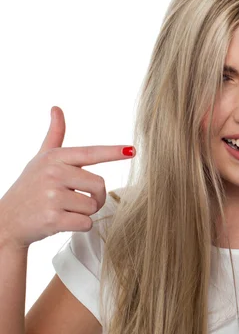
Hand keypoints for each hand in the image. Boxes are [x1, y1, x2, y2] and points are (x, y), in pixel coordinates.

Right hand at [0, 106, 135, 249]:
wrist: (6, 220)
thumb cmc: (30, 187)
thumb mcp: (41, 159)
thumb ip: (54, 136)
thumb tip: (57, 108)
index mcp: (54, 158)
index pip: (90, 153)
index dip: (113, 152)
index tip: (132, 150)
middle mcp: (53, 174)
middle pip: (99, 184)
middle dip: (96, 196)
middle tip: (77, 200)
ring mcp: (52, 196)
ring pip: (93, 206)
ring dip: (85, 212)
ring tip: (64, 209)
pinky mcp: (53, 218)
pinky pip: (86, 223)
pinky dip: (80, 225)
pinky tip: (61, 221)